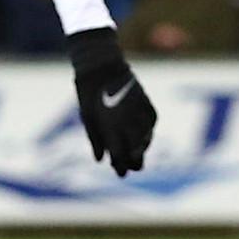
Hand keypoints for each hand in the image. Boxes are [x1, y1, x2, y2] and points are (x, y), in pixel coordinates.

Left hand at [67, 26, 155, 174]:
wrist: (101, 66)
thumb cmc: (89, 93)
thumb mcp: (87, 118)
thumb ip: (96, 139)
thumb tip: (101, 160)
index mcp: (111, 127)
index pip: (119, 154)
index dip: (121, 166)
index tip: (121, 173)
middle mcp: (127, 121)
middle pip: (136, 150)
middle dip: (134, 161)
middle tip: (133, 167)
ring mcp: (138, 111)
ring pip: (146, 138)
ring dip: (142, 148)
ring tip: (139, 156)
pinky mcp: (145, 102)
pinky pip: (151, 122)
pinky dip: (148, 130)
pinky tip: (145, 137)